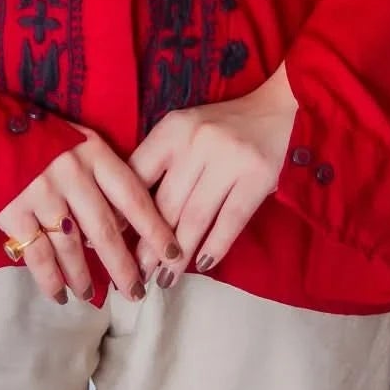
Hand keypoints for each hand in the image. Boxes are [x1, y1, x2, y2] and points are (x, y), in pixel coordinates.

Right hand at [0, 120, 184, 306]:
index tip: (173, 253)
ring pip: (72, 247)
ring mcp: (41, 193)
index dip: (155, 227)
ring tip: (93, 295)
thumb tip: (125, 222)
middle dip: (124, 266)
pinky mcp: (14, 212)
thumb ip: (100, 172)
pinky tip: (61, 294)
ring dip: (86, 277)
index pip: (132, 195)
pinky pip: (39, 256)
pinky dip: (51, 281)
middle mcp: (71, 172)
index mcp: (92, 151)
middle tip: (138, 292)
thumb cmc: (38, 137)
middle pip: (106, 229)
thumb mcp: (76, 140)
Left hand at [124, 61, 299, 287]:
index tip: (113, 242)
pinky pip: (230, 222)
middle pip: (166, 204)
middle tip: (137, 275)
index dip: (124, 212)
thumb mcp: (184, 130)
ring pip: (195, 218)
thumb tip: (127, 215)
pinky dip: (215, 247)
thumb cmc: (221, 126)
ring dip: (178, 256)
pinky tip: (202, 264)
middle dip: (149, 247)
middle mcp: (198, 141)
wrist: (276, 111)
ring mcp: (230, 159)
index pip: (138, 173)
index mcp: (173, 128)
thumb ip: (159, 162)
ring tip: (165, 279)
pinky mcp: (257, 177)